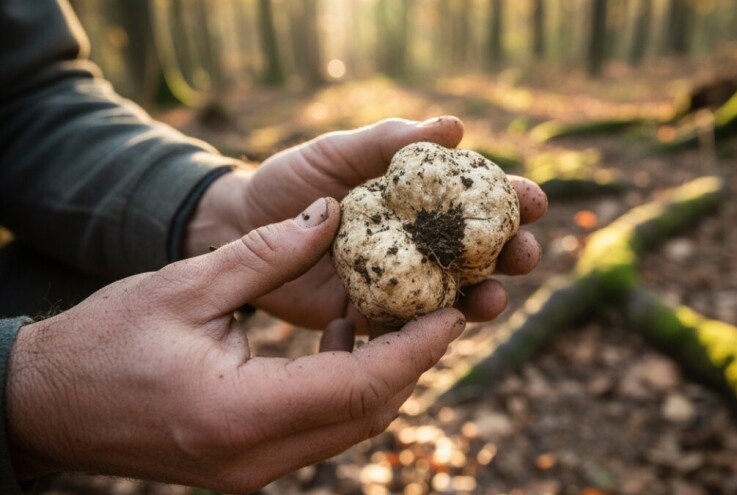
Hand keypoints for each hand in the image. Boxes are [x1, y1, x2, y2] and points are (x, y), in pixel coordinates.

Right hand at [6, 201, 465, 492]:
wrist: (47, 404)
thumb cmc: (103, 342)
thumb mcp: (186, 286)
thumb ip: (267, 253)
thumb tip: (332, 215)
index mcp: (239, 415)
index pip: (360, 388)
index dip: (416, 350)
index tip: (454, 313)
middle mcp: (253, 458)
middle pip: (366, 415)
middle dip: (412, 363)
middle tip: (441, 311)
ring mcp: (250, 471)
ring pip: (348, 427)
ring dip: (382, 375)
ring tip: (397, 315)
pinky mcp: (245, 465)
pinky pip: (319, 429)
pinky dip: (345, 387)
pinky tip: (343, 337)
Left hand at [186, 116, 547, 329]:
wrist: (240, 225)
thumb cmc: (292, 180)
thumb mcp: (338, 152)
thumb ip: (390, 141)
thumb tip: (455, 126)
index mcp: (420, 200)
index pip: (477, 200)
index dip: (510, 200)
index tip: (533, 200)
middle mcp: (419, 242)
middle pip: (480, 252)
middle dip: (511, 255)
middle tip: (526, 254)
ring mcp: (399, 282)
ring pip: (455, 295)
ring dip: (483, 298)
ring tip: (494, 298)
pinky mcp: (372, 315)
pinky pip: (409, 327)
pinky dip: (430, 330)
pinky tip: (443, 328)